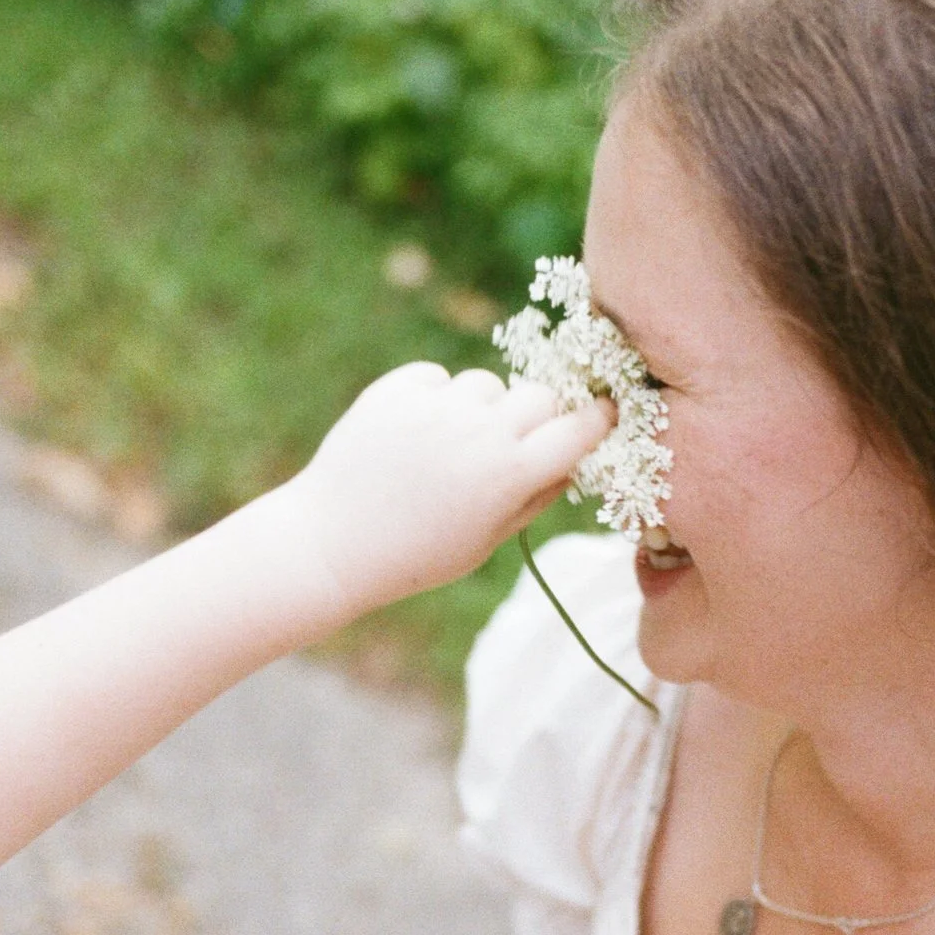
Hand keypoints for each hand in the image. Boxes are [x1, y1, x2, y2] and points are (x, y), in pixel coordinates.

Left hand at [271, 363, 612, 617]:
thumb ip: (534, 498)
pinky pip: (436, 378)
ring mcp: (437, 407)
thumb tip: (570, 459)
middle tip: (516, 440)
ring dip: (482, 408)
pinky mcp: (396, 390)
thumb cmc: (416, 556)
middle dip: (540, 414)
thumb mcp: (485, 542)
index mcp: (510, 475)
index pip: (579, 429)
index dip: (597, 420)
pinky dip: (435, 398)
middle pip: (540, 395)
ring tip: (450, 447)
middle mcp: (479, 432)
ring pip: (486, 384)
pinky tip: (414, 434)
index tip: (601, 415)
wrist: (333, 544)